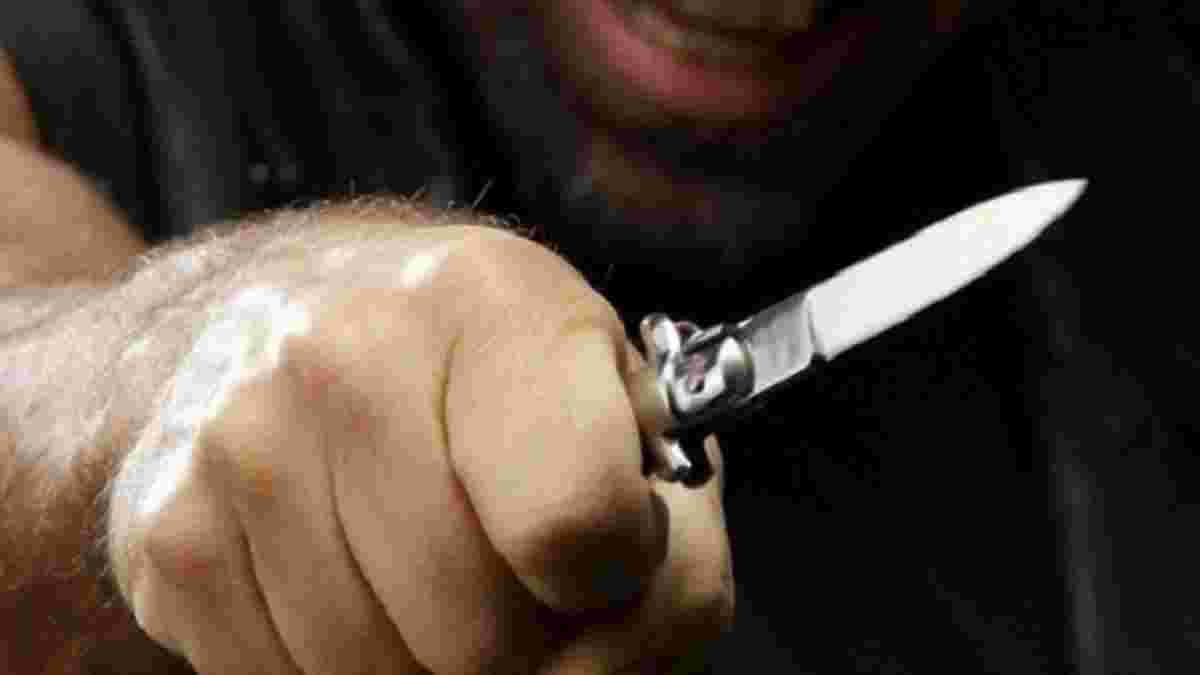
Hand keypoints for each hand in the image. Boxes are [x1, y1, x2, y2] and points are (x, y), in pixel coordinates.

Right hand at [108, 225, 733, 673]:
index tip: (612, 549)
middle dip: (531, 638)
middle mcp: (346, 357)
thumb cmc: (474, 359)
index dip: (621, 575)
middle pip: (484, 635)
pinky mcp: (172, 534)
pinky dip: (353, 665)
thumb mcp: (607, 387)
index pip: (576, 521)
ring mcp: (243, 448)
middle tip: (525, 574)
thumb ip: (666, 512)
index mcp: (488, 301)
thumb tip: (640, 620)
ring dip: (437, 658)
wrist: (277, 314)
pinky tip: (366, 579)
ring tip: (442, 567)